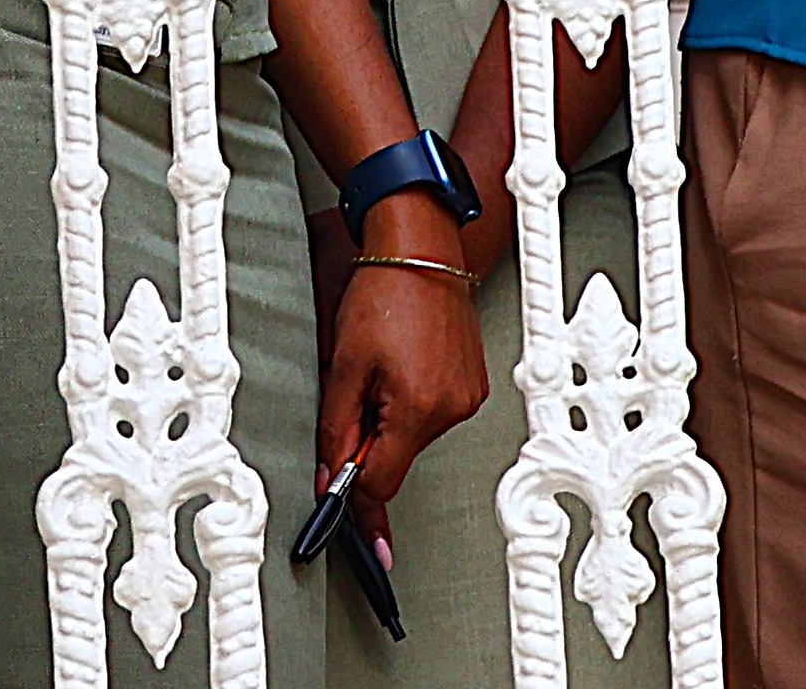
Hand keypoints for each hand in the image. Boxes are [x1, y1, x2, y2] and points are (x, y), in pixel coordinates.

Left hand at [314, 208, 487, 548]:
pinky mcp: (473, 384)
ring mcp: (468, 396)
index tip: (370, 555)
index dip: (359, 507)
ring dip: (390, 418)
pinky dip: (411, 403)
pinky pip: (432, 414)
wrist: (422, 251)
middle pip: (397, 457)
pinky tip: (402, 366)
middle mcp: (452, 407)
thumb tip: (332, 478)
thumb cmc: (383, 296)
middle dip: (369, 441)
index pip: (382, 481)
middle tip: (355, 392)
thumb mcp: (343, 367)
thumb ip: (336, 431)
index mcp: (418, 407)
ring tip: (382, 368)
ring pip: (413, 436)